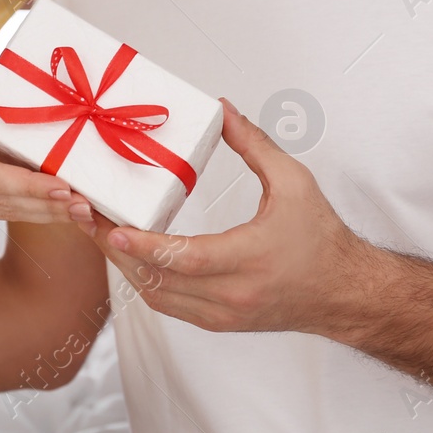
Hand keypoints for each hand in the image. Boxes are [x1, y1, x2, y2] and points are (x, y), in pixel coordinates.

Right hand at [0, 75, 93, 224]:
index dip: (28, 185)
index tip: (62, 187)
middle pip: (5, 204)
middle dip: (49, 207)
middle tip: (88, 207)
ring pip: (7, 211)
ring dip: (47, 213)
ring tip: (84, 212)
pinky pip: (3, 206)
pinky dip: (34, 207)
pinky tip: (61, 206)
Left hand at [85, 99, 363, 333]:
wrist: (344, 292)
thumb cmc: (322, 239)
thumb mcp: (294, 182)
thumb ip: (255, 144)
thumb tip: (222, 111)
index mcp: (251, 259)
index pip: (187, 259)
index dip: (146, 246)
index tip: (114, 229)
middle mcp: (233, 295)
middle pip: (159, 280)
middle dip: (117, 251)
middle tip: (88, 218)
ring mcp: (223, 315)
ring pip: (157, 297)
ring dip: (125, 267)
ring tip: (100, 232)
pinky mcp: (218, 322)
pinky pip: (169, 306)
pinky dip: (144, 282)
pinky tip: (129, 256)